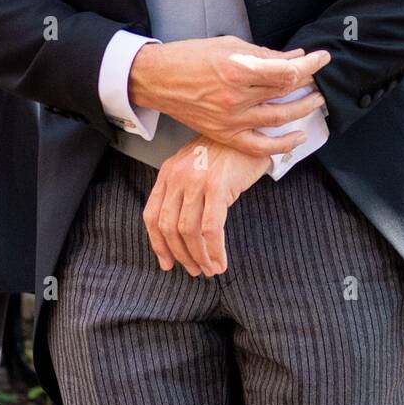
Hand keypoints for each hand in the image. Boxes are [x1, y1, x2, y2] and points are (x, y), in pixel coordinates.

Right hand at [128, 36, 329, 157]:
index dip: (309, 65)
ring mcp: (230, 119)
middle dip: (308, 83)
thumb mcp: (229, 45)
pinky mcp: (224, 134)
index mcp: (236, 69)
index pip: (286, 71)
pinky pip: (259, 146)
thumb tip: (294, 56)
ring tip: (315, 100)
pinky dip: (282, 145)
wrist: (157, 79)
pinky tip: (298, 136)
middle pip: (285, 92)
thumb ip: (264, 54)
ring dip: (302, 109)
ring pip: (279, 119)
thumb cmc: (189, 57)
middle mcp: (235, 97)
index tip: (321, 58)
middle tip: (318, 78)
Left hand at [143, 137, 271, 277]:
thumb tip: (179, 235)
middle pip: (169, 227)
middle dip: (180, 255)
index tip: (167, 263)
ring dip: (199, 257)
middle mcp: (178, 176)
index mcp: (168, 173)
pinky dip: (214, 250)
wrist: (251, 135)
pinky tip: (220, 261)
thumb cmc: (227, 154)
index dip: (158, 244)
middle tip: (194, 270)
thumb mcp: (195, 168)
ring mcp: (196, 180)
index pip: (152, 215)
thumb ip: (183, 193)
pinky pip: (211, 228)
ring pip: (189, 231)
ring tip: (210, 269)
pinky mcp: (217, 185)